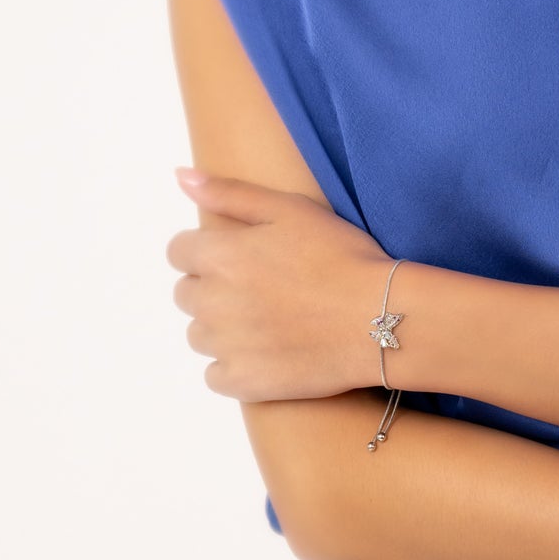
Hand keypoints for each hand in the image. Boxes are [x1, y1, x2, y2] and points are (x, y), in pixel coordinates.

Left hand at [166, 171, 407, 401]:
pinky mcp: (242, 382)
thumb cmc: (340, 255)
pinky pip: (215, 375)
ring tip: (269, 319)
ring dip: (222, 326)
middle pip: (186, 293)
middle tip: (262, 286)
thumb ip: (229, 193)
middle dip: (213, 287)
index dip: (207, 250)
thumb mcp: (289, 209)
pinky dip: (234, 365)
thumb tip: (180, 177)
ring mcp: (224, 347)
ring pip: (199, 334)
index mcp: (219, 256)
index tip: (241, 256)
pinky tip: (267, 351)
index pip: (178, 252)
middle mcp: (211, 302)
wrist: (380, 317)